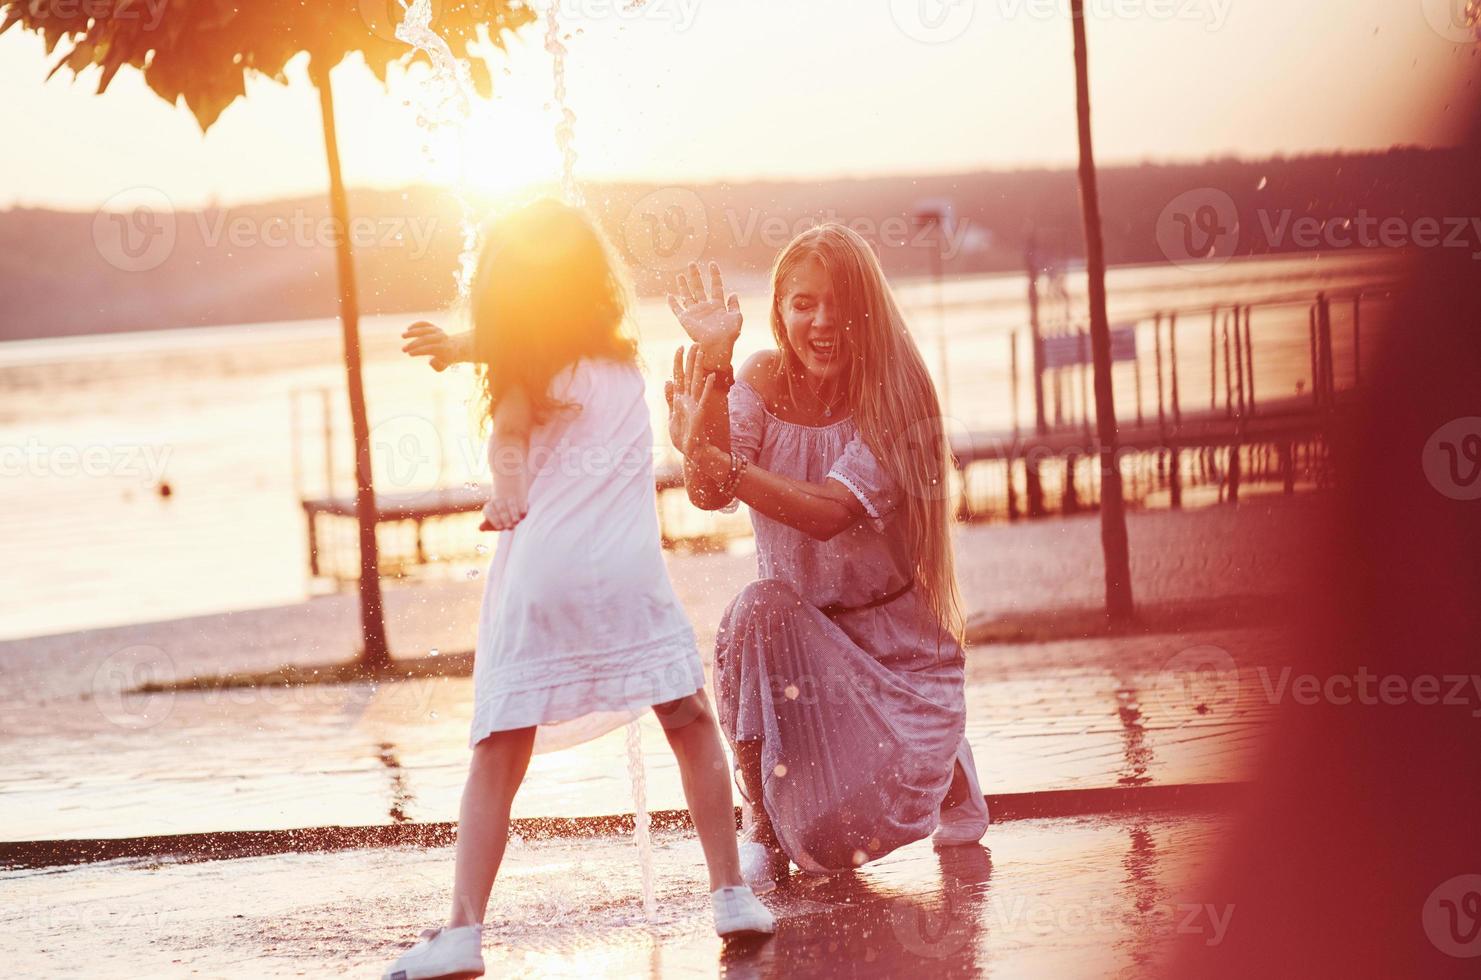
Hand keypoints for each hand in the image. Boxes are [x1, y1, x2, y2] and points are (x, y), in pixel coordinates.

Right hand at [401, 321, 468, 371]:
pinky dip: (417, 324)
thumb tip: (431, 361)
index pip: (431, 348)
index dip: (420, 350)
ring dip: (413, 332)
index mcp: (444, 348)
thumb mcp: (443, 365)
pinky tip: (408, 328)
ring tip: (403, 336)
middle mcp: (442, 338)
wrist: (455, 347)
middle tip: (404, 349)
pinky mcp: (434, 326)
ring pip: (424, 329)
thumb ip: (438, 366)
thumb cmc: (445, 359)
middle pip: (426, 339)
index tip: (410, 354)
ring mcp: (438, 331)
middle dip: (414, 344)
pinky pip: (425, 323)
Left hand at [481, 477, 527, 530]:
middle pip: (501, 510)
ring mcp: (510, 498)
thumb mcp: (493, 518)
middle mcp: (499, 501)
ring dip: (514, 514)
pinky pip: (522, 502)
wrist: (509, 493)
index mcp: (490, 507)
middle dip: (505, 518)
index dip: (495, 520)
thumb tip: (480, 528)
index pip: (490, 512)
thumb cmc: (498, 513)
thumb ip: (488, 524)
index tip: (500, 527)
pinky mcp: (521, 497)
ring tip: (516, 521)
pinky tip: (523, 514)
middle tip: (509, 527)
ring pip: (511, 506)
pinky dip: (523, 508)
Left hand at [664, 345, 721, 460]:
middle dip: (691, 359)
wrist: (691, 452)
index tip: (679, 347)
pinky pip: (703, 398)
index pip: (679, 376)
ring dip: (699, 367)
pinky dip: (706, 388)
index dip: (678, 362)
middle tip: (695, 342)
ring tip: (701, 352)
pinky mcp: (700, 413)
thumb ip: (670, 398)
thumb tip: (667, 382)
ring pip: (696, 381)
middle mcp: (688, 399)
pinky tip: (710, 377)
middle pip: (689, 374)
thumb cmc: (682, 436)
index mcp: (680, 399)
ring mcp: (695, 405)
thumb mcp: (672, 415)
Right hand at [667, 262, 741, 351]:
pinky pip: (677, 309)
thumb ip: (734, 305)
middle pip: (699, 287)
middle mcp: (705, 307)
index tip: (712, 264)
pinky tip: (669, 295)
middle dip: (695, 275)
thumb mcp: (736, 317)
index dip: (714, 275)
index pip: (715, 286)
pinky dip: (672, 303)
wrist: (717, 347)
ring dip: (683, 285)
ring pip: (687, 295)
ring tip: (680, 274)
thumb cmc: (729, 334)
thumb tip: (733, 293)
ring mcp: (694, 313)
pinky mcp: (685, 319)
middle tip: (692, 263)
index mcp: (718, 306)